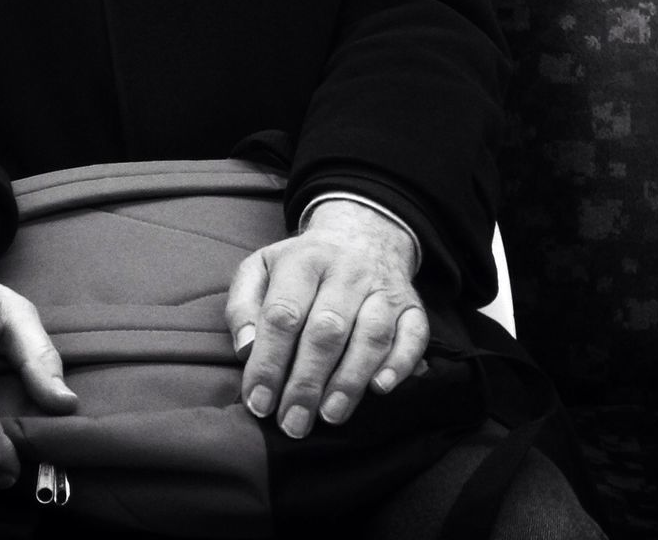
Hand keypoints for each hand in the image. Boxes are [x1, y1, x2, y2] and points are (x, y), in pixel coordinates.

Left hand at [224, 200, 427, 438]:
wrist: (361, 234)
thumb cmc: (301, 265)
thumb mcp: (261, 268)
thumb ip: (243, 306)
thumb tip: (246, 349)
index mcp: (303, 260)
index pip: (283, 314)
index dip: (269, 361)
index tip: (259, 402)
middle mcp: (346, 271)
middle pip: (327, 330)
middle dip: (307, 382)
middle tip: (293, 423)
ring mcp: (383, 288)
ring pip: (371, 335)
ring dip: (350, 380)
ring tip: (329, 416)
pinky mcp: (412, 306)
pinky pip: (414, 336)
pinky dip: (399, 364)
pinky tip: (380, 389)